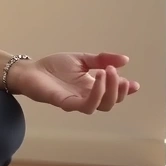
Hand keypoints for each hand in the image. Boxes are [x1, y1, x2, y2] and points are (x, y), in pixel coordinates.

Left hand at [11, 52, 139, 113]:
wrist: (30, 70)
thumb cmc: (53, 67)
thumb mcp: (81, 59)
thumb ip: (101, 59)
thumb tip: (125, 60)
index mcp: (92, 88)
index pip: (114, 94)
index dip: (126, 91)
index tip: (135, 84)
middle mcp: (87, 97)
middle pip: (111, 102)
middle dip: (119, 89)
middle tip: (114, 71)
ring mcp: (77, 102)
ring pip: (101, 106)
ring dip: (109, 90)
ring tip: (107, 72)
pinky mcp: (66, 103)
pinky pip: (86, 106)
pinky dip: (95, 94)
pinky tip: (97, 80)